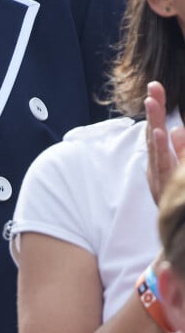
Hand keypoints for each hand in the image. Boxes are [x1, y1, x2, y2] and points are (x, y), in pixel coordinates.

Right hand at [146, 81, 175, 204]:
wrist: (176, 246)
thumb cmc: (177, 207)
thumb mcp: (178, 176)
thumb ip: (179, 153)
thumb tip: (176, 129)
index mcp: (160, 164)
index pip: (156, 131)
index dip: (157, 110)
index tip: (156, 86)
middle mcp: (158, 171)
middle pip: (154, 136)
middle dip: (155, 111)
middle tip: (154, 88)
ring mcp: (161, 180)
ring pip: (158, 150)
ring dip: (155, 124)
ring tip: (153, 104)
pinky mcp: (165, 188)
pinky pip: (165, 166)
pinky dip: (162, 148)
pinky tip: (162, 133)